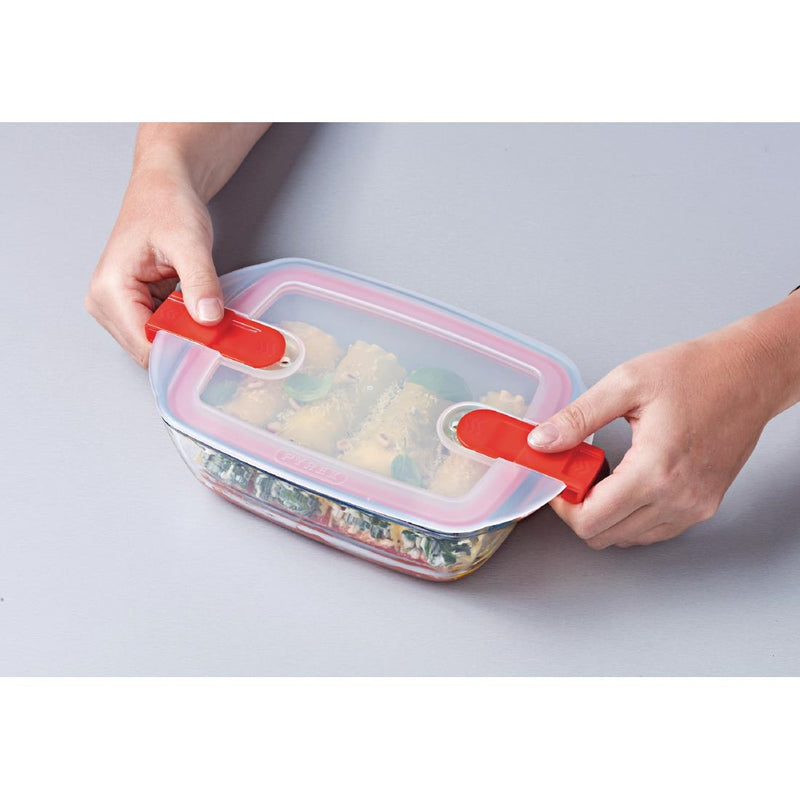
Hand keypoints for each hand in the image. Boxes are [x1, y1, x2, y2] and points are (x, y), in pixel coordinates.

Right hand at [85, 167, 222, 366]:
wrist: (164, 188)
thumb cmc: (167, 205)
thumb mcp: (190, 242)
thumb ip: (200, 281)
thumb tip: (209, 318)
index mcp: (109, 291)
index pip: (145, 347)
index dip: (182, 351)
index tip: (216, 345)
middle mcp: (106, 305)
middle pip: (150, 351)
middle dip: (185, 345)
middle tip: (219, 329)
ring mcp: (118, 309)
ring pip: (157, 345)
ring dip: (185, 337)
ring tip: (207, 313)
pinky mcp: (134, 308)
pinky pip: (161, 333)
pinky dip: (184, 328)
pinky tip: (198, 312)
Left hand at [527, 318, 792, 548]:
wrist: (751, 373)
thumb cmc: (696, 372)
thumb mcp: (625, 384)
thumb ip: (577, 418)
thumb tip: (542, 443)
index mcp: (654, 471)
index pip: (591, 521)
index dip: (563, 507)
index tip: (558, 480)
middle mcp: (677, 499)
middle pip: (605, 536)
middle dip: (580, 509)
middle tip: (576, 473)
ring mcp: (694, 507)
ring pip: (628, 537)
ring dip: (605, 514)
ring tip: (604, 473)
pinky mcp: (704, 506)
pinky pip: (654, 530)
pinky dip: (631, 514)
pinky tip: (628, 481)